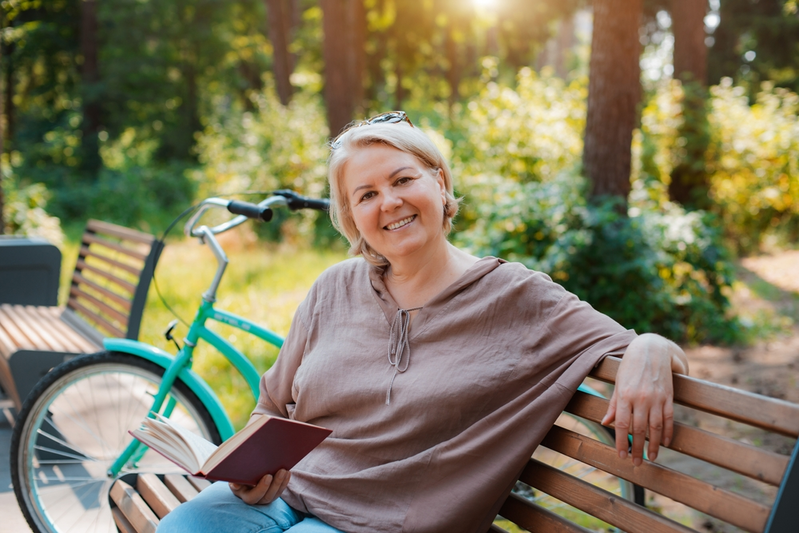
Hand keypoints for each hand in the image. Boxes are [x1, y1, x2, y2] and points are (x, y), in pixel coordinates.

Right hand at [229, 469, 290, 504]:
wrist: (243, 475)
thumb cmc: (237, 476)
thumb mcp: (233, 479)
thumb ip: (233, 482)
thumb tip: (236, 485)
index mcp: (245, 496)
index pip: (253, 497)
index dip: (262, 488)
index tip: (268, 476)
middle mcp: (256, 499)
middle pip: (267, 496)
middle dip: (276, 483)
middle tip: (281, 471)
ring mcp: (265, 497)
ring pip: (276, 494)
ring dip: (282, 482)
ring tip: (285, 471)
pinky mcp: (273, 493)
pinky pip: (280, 490)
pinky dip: (285, 482)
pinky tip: (288, 472)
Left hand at [601, 333, 687, 465]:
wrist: (651, 349)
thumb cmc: (630, 366)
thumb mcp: (618, 383)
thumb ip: (613, 404)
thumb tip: (605, 423)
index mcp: (624, 395)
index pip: (621, 424)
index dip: (621, 442)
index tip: (621, 456)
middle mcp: (640, 398)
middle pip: (639, 429)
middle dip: (638, 448)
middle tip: (637, 463)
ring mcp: (656, 398)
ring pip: (655, 427)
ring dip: (654, 445)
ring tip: (652, 458)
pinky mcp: (668, 396)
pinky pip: (669, 418)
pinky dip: (667, 432)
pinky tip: (665, 443)